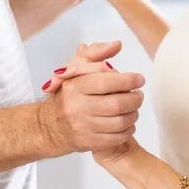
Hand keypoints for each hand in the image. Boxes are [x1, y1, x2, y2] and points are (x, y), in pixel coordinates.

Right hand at [37, 40, 144, 155]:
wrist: (49, 126)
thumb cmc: (69, 94)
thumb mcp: (76, 69)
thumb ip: (96, 53)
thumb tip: (116, 44)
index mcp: (75, 86)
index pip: (106, 82)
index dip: (128, 80)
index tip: (139, 79)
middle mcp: (77, 107)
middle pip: (117, 104)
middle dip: (135, 99)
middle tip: (138, 95)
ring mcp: (83, 127)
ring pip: (120, 122)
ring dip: (134, 114)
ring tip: (133, 108)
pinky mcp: (89, 143)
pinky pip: (117, 138)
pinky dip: (128, 130)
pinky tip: (128, 123)